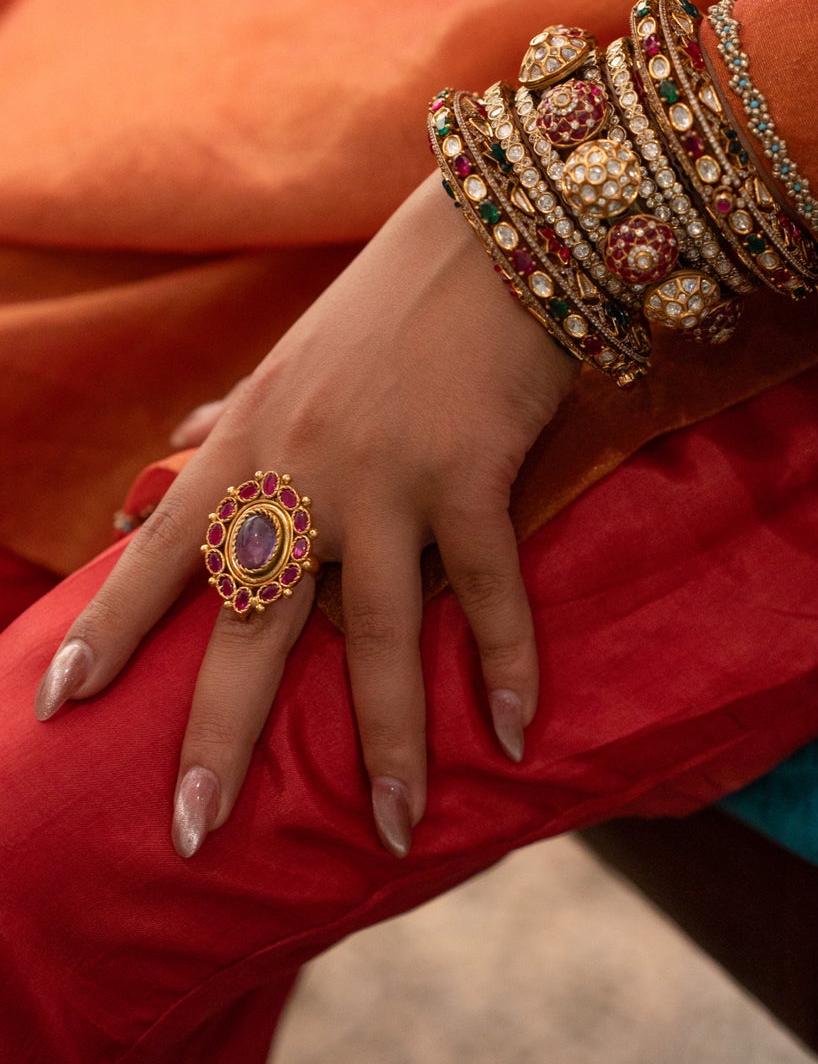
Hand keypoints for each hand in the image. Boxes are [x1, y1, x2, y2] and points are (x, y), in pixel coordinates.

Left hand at [34, 174, 578, 858]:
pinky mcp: (468, 472)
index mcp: (248, 443)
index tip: (59, 708)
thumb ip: (228, 420)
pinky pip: (483, 590)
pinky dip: (503, 664)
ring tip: (389, 830)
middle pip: (251, 623)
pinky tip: (512, 735)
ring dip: (385, 741)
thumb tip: (172, 451)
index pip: (159, 552)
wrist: (492, 232)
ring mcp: (384, 476)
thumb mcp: (289, 360)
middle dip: (219, 734)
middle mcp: (300, 470)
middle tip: (192, 831)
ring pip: (372, 633)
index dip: (111, 633)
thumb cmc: (389, 303)